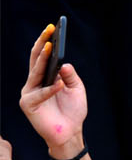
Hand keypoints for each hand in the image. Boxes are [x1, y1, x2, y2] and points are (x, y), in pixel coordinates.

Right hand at [21, 26, 86, 159]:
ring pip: (35, 73)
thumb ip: (70, 76)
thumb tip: (64, 63)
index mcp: (45, 77)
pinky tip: (59, 84)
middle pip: (36, 60)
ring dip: (43, 61)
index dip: (46, 42)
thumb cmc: (73, 110)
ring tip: (50, 48)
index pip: (43, 57)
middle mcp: (34, 83)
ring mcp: (29, 93)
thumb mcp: (76, 88)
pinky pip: (39, 94)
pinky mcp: (28, 105)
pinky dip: (50, 89)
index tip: (52, 28)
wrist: (70, 132)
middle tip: (48, 31)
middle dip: (42, 44)